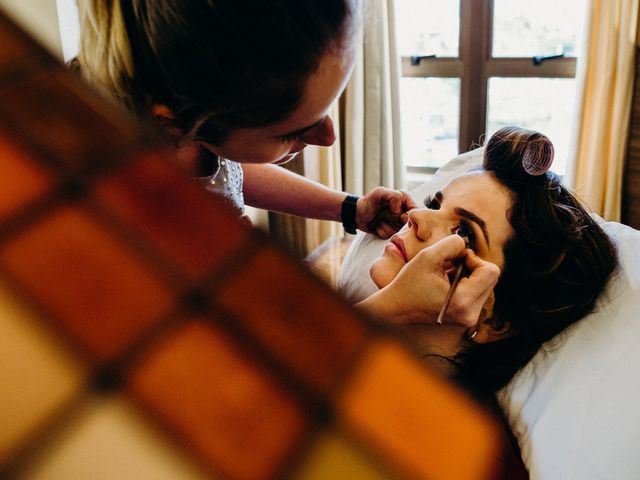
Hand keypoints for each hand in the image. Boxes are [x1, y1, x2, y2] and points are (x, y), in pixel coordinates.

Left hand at [356, 187, 415, 237]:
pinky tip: (378, 227)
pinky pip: (391, 236)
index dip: (410, 216)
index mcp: (404, 200)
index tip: (401, 217)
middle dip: (399, 224)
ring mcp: (397, 223)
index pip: (416, 210)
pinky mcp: (390, 231)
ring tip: (380, 222)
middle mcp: (402, 211)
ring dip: (389, 228)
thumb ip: (393, 196)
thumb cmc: (368, 201)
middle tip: (389, 220)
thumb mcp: (380, 193)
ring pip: (401, 232)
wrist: (356, 214)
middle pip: (411, 223)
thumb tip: (399, 210)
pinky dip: (383, 232)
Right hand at [358, 235, 499, 326]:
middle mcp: (470, 314)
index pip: (490, 272)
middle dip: (472, 267)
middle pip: (491, 279)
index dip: (474, 259)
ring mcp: (469, 318)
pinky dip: (465, 284)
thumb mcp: (428, 256)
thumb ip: (453, 244)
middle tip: (450, 265)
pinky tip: (447, 284)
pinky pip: (477, 294)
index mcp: (463, 300)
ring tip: (446, 275)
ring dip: (469, 275)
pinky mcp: (466, 318)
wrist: (396, 308)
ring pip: (485, 285)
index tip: (455, 259)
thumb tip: (467, 248)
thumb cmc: (408, 283)